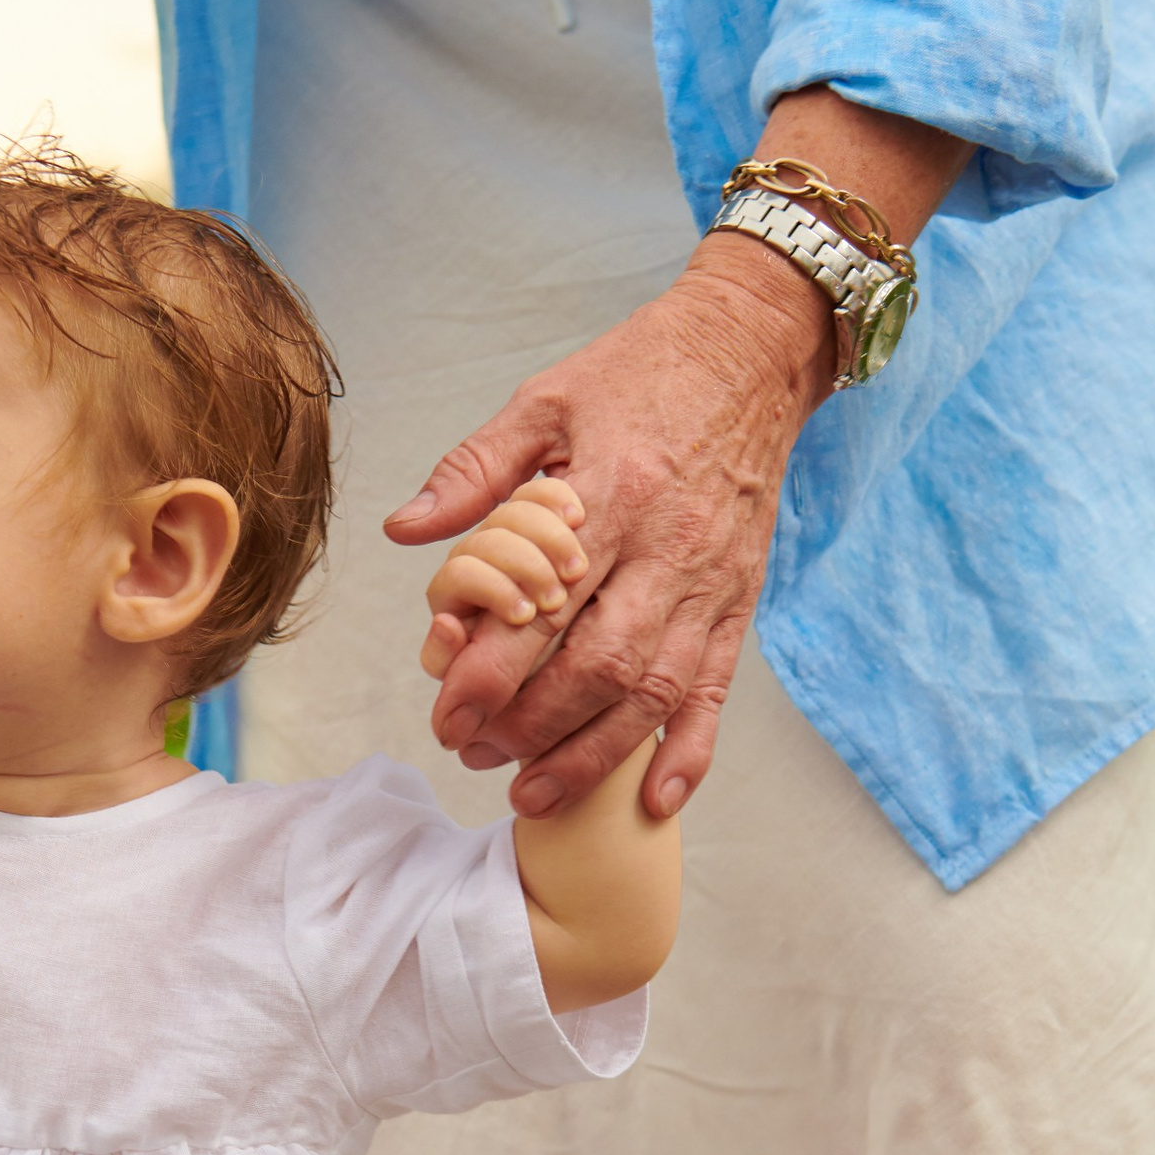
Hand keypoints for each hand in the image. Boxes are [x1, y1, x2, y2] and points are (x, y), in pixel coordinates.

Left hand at [385, 242, 830, 819]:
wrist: (750, 351)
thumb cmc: (638, 374)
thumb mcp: (545, 399)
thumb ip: (474, 471)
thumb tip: (404, 530)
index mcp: (611, 493)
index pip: (544, 603)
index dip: (492, 669)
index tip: (446, 711)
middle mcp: (668, 547)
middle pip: (600, 664)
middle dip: (532, 724)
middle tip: (471, 753)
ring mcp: (710, 581)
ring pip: (654, 690)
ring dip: (593, 755)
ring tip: (532, 795)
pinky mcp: (740, 600)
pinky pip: (716, 690)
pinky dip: (689, 753)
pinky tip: (652, 802)